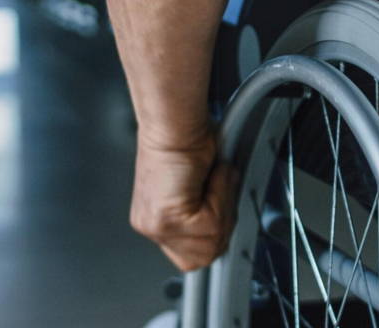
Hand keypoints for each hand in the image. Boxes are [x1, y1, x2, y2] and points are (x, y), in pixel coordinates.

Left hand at [130, 132, 239, 270]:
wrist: (175, 124)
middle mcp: (151, 227)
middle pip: (204, 255)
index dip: (214, 233)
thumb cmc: (186, 141)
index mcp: (155, 221)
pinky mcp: (166, 220)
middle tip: (215, 190)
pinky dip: (220, 197)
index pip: (193, 255)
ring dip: (222, 207)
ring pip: (211, 242)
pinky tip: (209, 178)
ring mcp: (156, 227)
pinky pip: (211, 224)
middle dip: (221, 222)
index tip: (221, 211)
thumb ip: (206, 211)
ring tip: (211, 181)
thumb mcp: (199, 187)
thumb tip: (227, 221)